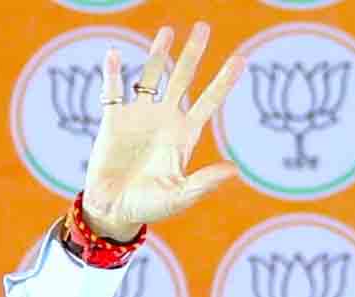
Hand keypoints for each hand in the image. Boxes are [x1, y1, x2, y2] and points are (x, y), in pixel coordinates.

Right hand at [81, 23, 242, 241]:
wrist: (114, 211)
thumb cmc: (149, 207)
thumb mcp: (180, 196)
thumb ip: (205, 182)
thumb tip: (234, 170)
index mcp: (184, 136)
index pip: (208, 102)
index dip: (224, 82)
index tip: (240, 59)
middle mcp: (164, 119)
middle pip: (182, 78)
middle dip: (193, 54)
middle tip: (203, 27)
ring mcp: (139, 116)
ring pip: (151, 76)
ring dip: (158, 53)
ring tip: (167, 31)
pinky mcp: (113, 120)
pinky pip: (113, 91)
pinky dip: (113, 73)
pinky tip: (115, 55)